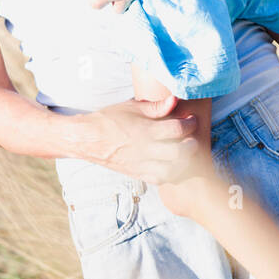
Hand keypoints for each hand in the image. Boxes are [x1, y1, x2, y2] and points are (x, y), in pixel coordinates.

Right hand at [76, 96, 200, 183]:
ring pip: (172, 169)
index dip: (189, 124)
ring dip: (183, 162)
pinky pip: (159, 179)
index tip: (191, 120)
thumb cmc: (108, 120)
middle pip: (179, 152)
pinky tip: (171, 164)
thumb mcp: (130, 107)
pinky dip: (170, 173)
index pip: (177, 129)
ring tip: (184, 153)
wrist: (87, 139)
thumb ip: (155, 106)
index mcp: (144, 130)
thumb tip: (174, 100)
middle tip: (191, 137)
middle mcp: (145, 149)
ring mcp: (141, 164)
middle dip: (191, 144)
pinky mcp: (137, 173)